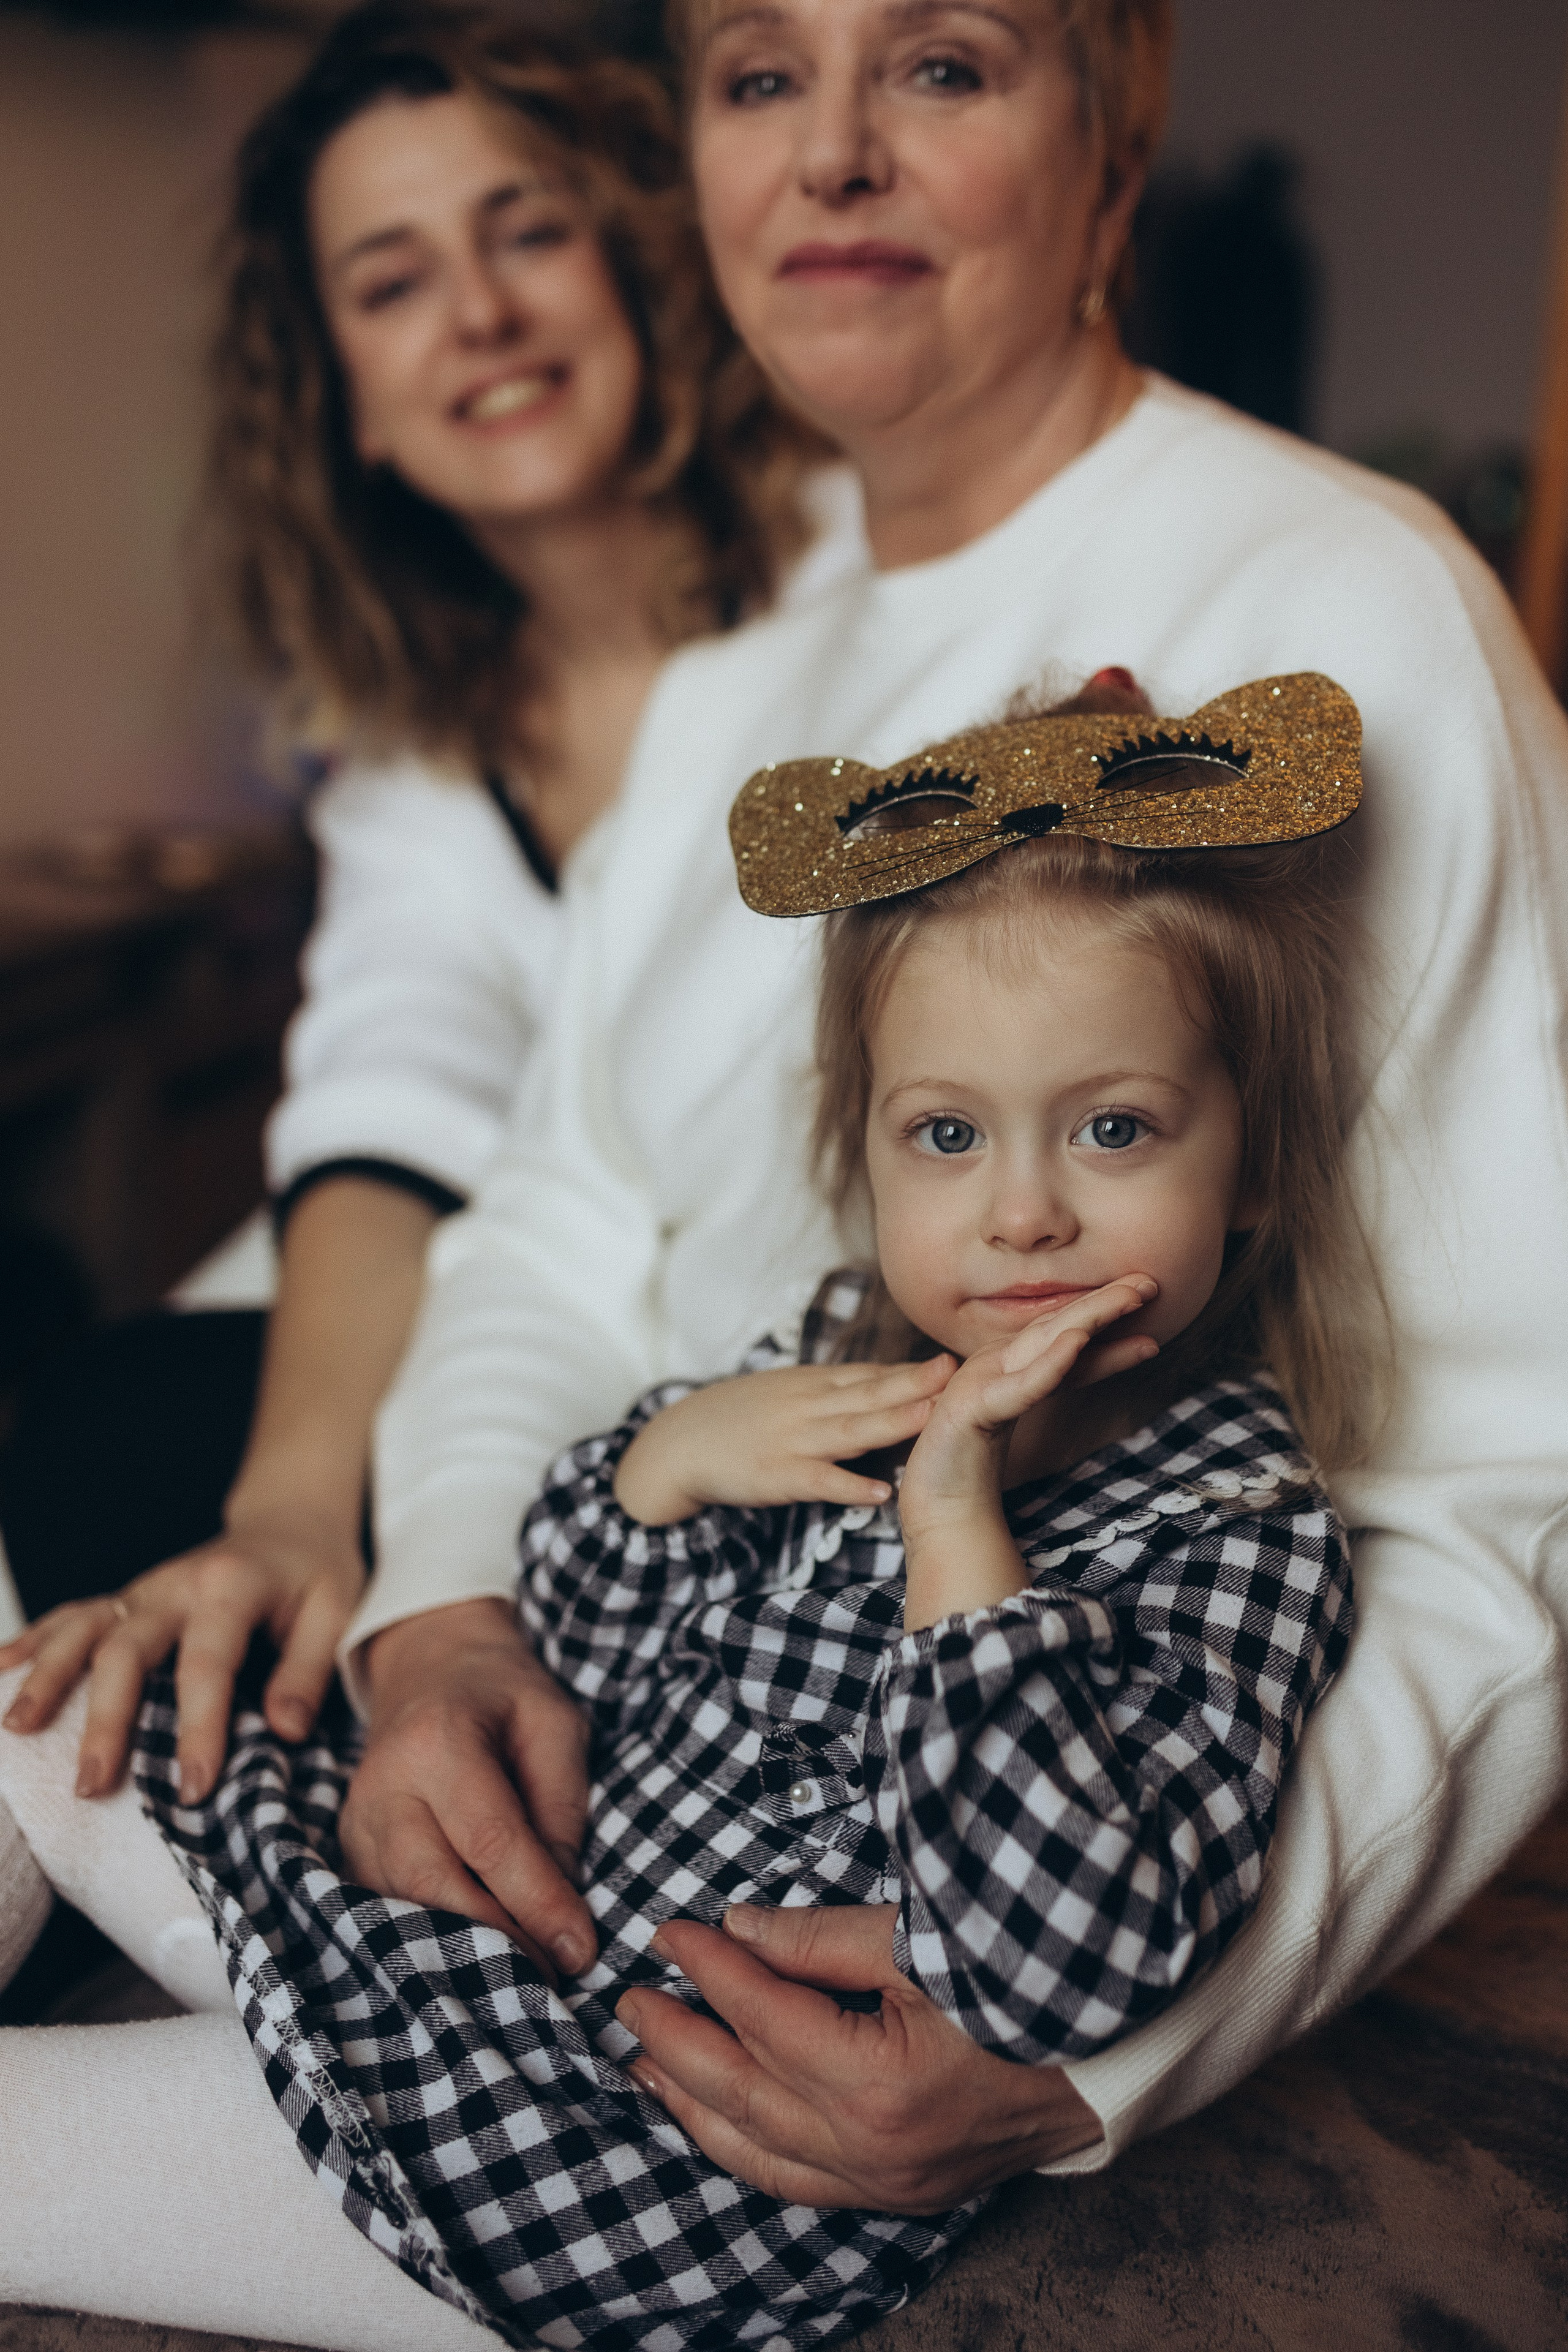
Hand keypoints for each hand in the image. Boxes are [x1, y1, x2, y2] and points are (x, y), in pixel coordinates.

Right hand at [0, 1511, 364, 1801]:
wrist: (290, 1520)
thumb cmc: (315, 1572)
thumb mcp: (336, 1610)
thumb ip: (309, 1669)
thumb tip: (285, 1732)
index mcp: (231, 1588)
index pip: (206, 1664)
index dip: (198, 1727)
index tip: (194, 1787)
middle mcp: (175, 1586)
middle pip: (127, 1650)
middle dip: (106, 1720)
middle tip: (91, 1784)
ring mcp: (143, 1591)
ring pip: (85, 1630)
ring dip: (49, 1679)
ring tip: (17, 1731)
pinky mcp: (127, 1599)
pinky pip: (73, 1614)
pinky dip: (34, 1640)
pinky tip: (1, 1669)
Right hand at [341, 1597, 595, 1985]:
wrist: (430, 1667)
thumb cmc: (504, 1696)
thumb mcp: (555, 1726)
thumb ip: (561, 1810)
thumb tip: (564, 1908)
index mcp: (440, 1739)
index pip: (490, 1839)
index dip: (537, 1902)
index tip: (580, 1951)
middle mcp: (384, 1784)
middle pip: (432, 1884)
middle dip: (495, 1940)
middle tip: (551, 1981)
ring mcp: (356, 1820)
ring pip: (401, 1907)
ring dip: (459, 1953)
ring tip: (518, 1982)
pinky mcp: (348, 1849)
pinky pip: (383, 1910)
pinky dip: (427, 1942)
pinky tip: (470, 1966)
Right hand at [614, 1357, 954, 1525]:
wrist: (679, 1442)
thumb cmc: (740, 1418)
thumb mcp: (787, 1391)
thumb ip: (835, 1391)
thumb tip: (887, 1389)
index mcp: (813, 1385)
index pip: (870, 1374)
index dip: (912, 1370)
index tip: (957, 1361)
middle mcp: (808, 1406)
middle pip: (869, 1393)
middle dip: (915, 1384)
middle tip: (960, 1373)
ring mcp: (793, 1441)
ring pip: (852, 1431)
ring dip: (893, 1424)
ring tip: (934, 1418)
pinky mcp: (777, 1477)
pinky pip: (820, 1482)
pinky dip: (850, 1487)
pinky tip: (881, 1492)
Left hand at [615, 1904, 1101, 2210]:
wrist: (1110, 2055)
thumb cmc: (1025, 1979)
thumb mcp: (926, 1939)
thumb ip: (822, 1938)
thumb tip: (737, 1930)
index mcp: (884, 2085)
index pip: (766, 2019)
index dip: (711, 1970)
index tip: (671, 1931)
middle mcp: (876, 2152)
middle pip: (745, 2092)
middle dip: (677, 2040)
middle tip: (629, 1998)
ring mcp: (887, 2186)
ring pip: (757, 2151)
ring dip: (692, 2103)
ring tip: (642, 2061)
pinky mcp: (897, 2196)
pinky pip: (794, 2180)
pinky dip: (740, 2145)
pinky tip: (708, 2114)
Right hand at [897, 1277, 1157, 1628]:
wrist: (935, 1505)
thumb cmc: (968, 1463)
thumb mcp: (1010, 1414)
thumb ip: (1037, 1384)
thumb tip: (1077, 1360)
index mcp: (1008, 1367)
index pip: (1067, 1339)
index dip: (1108, 1319)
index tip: (1150, 1297)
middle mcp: (996, 1367)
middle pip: (1059, 1328)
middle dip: (1106, 1304)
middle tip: (1150, 1282)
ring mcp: (982, 1385)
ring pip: (1043, 1343)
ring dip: (1088, 1319)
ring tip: (1127, 1298)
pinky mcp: (971, 1411)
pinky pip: (1019, 1387)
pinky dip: (1050, 1364)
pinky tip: (1077, 1343)